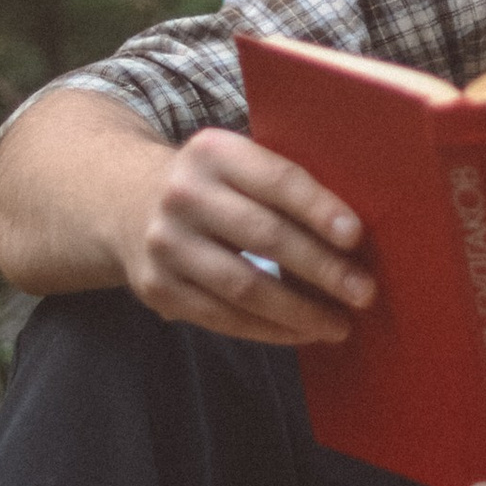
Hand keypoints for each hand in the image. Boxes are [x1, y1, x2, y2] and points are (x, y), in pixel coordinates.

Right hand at [121, 126, 375, 349]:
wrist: (122, 202)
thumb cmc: (210, 184)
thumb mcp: (233, 163)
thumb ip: (279, 185)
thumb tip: (353, 235)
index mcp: (213, 152)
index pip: (276, 180)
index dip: (318, 209)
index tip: (356, 237)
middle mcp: (183, 194)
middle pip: (265, 236)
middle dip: (321, 268)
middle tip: (363, 292)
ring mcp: (166, 244)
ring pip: (243, 287)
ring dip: (299, 311)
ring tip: (339, 324)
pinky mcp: (156, 288)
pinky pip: (222, 318)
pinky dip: (268, 330)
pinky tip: (301, 333)